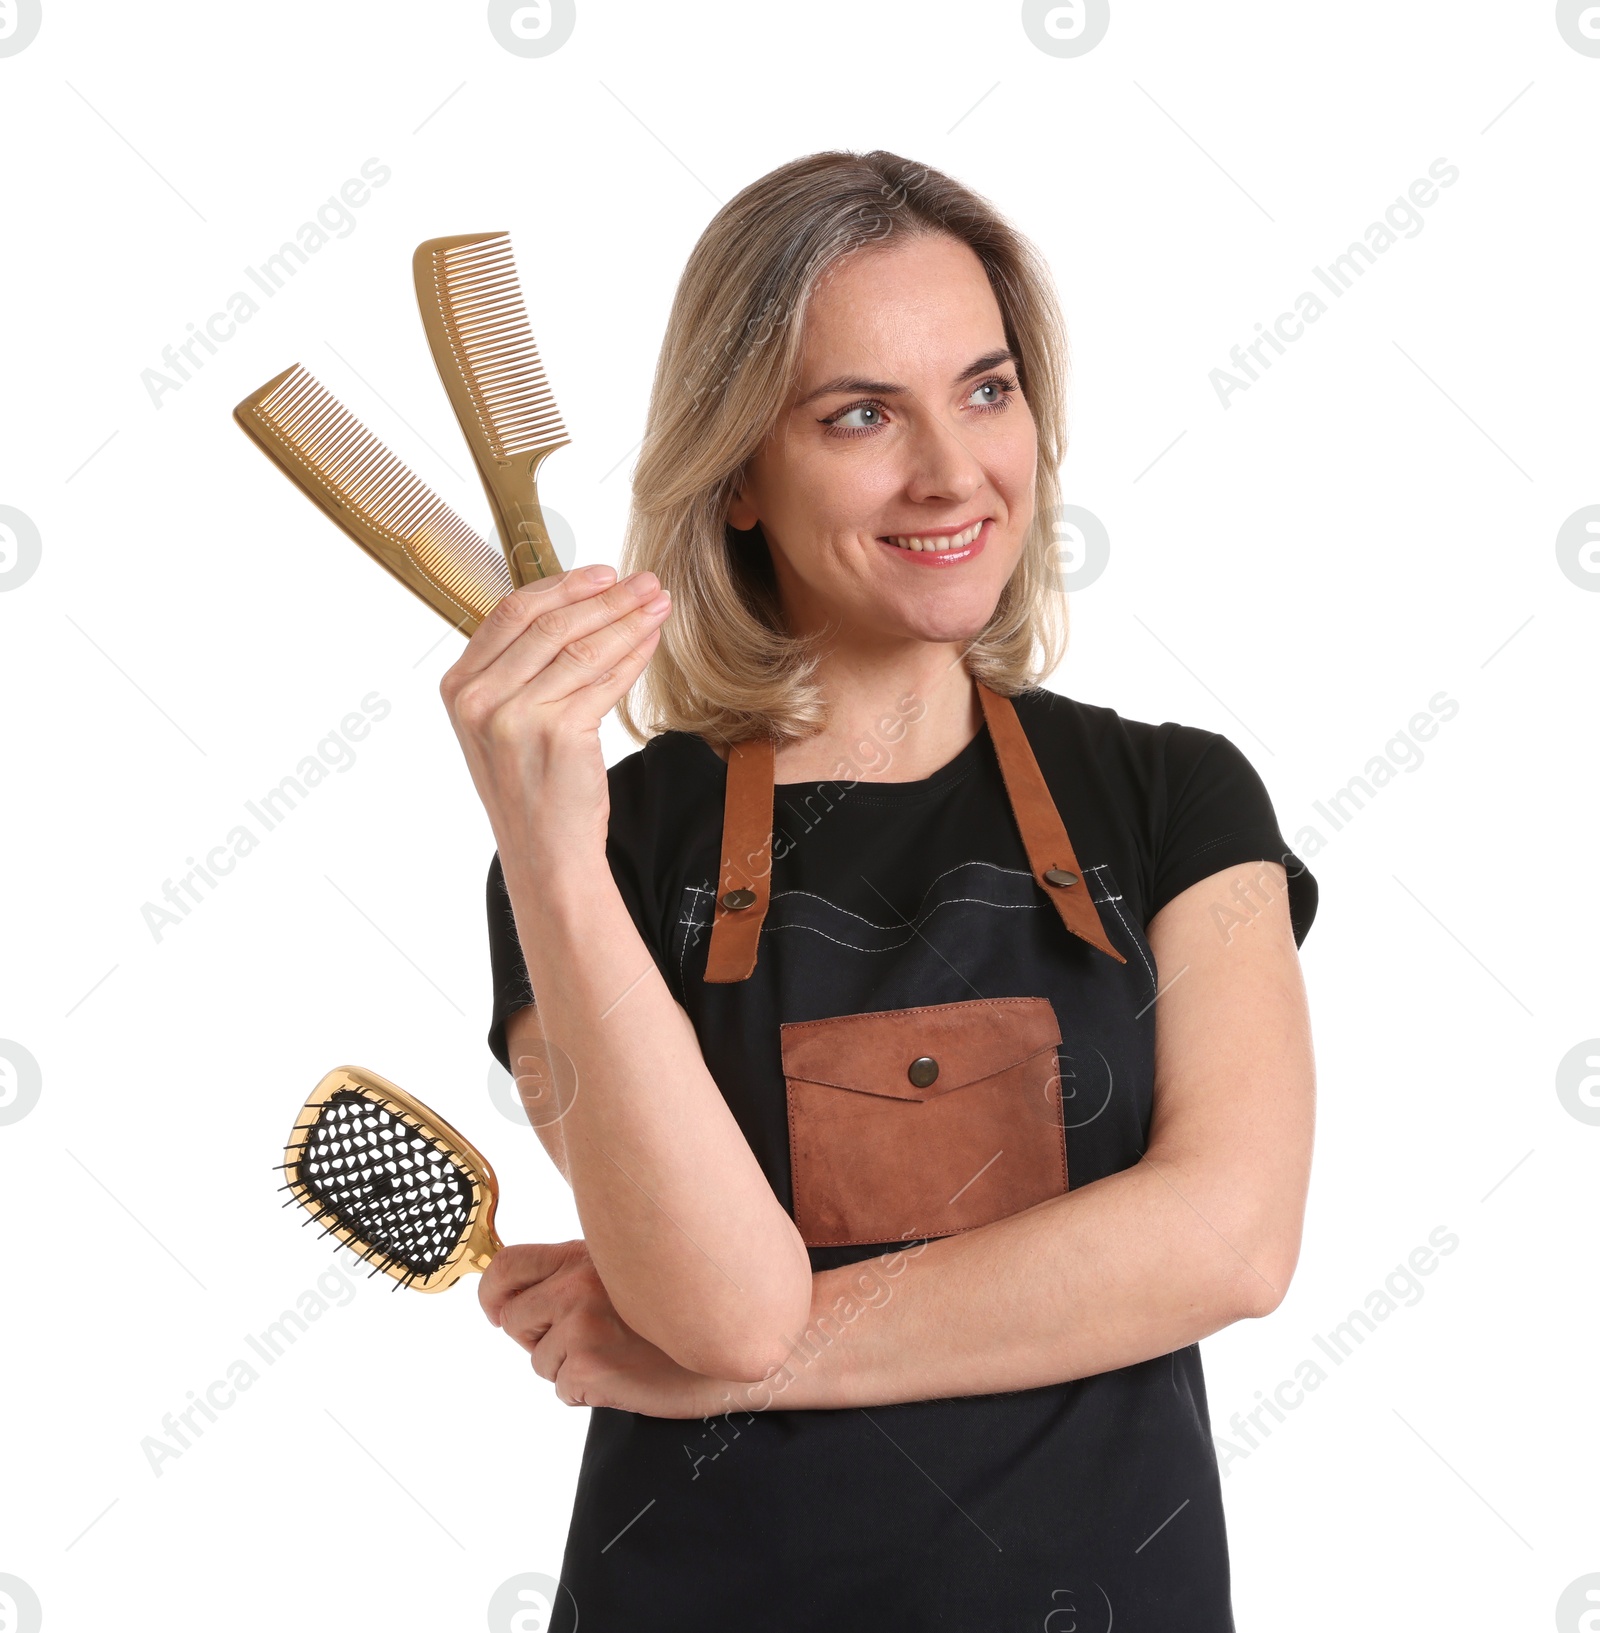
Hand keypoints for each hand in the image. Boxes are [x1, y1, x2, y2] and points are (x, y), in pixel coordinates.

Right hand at [439, 565, 671, 864]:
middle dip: (606, 597)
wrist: (544, 854)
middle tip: (645, 582)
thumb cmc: (530, 787)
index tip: (603, 574)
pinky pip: (605, 681)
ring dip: (628, 619)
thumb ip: (518, 669)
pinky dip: (633, 655)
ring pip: (582, 648)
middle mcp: (479, 698)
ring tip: (658, 604)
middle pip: (550, 623)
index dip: (562, 586)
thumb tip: (573, 606)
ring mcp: (515, 716)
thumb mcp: (502, 724)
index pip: (510, 613)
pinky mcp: (557, 733)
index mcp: (458, 686)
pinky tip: (651, 641)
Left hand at [478, 1240, 723, 1418]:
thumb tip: (523, 1297)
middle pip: (514, 1319)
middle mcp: (578, 1283)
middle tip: (579, 1342)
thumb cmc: (689, 1309)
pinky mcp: (590, 1366)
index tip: (498, 1312)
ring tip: (617, 1356)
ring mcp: (582, 1325)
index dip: (493, 1294)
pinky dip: (587, 1392)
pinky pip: (562, 1389)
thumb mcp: (634, 1273)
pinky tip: (625, 1376)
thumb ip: (583, 1273)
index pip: (508, 1265)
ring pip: (538, 1360)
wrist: (737, 1345)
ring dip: (568, 1367)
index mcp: (587, 1254)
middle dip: (537, 1338)